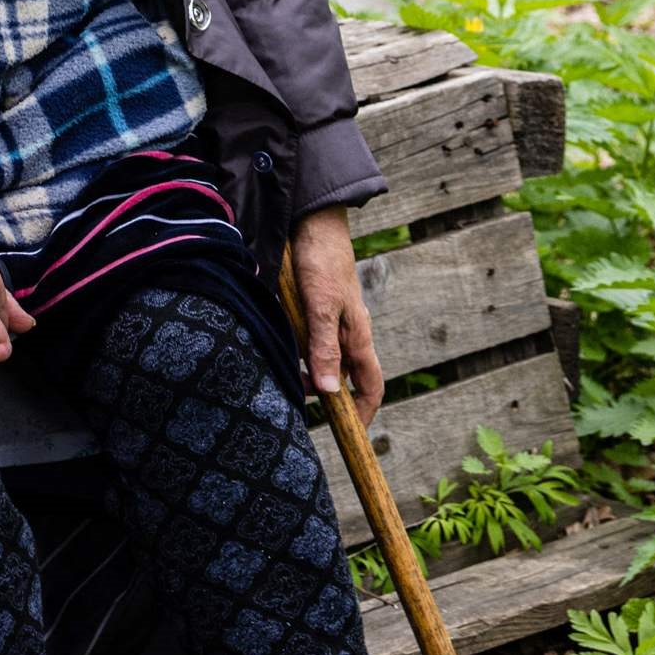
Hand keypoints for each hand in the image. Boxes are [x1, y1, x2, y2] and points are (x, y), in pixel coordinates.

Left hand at [286, 207, 384, 418]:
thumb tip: (329, 393)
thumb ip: (324, 348)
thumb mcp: (320, 308)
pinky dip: (300, 350)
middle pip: (347, 376)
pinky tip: (283, 345)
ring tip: (287, 374)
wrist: (312, 221)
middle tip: (302, 405)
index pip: (371, 385)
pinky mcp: (318, 308)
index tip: (349, 433)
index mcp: (358, 336)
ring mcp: (334, 320)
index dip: (364, 412)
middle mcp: (349, 332)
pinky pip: (313, 339)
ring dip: (311, 372)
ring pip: (327, 358)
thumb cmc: (320, 262)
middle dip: (330, 396)